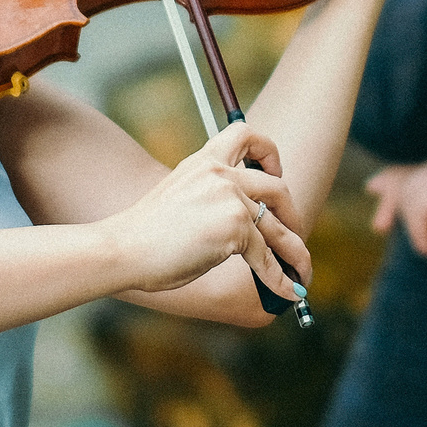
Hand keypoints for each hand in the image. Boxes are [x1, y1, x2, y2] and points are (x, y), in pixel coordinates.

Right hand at [102, 120, 311, 304]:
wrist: (123, 248)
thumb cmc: (146, 233)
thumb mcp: (181, 198)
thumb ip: (213, 198)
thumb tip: (249, 226)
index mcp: (204, 160)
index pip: (246, 134)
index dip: (269, 152)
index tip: (275, 173)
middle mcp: (221, 173)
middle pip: (276, 187)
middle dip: (292, 214)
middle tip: (294, 233)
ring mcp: (230, 198)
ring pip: (278, 227)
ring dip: (296, 252)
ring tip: (303, 273)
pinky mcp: (235, 228)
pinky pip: (266, 257)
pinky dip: (279, 278)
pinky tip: (287, 292)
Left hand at [364, 137, 426, 256]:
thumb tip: (399, 195)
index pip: (415, 159)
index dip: (394, 177)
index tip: (375, 190)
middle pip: (406, 170)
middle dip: (391, 198)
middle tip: (380, 226)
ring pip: (409, 191)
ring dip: (413, 224)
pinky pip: (417, 207)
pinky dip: (421, 232)